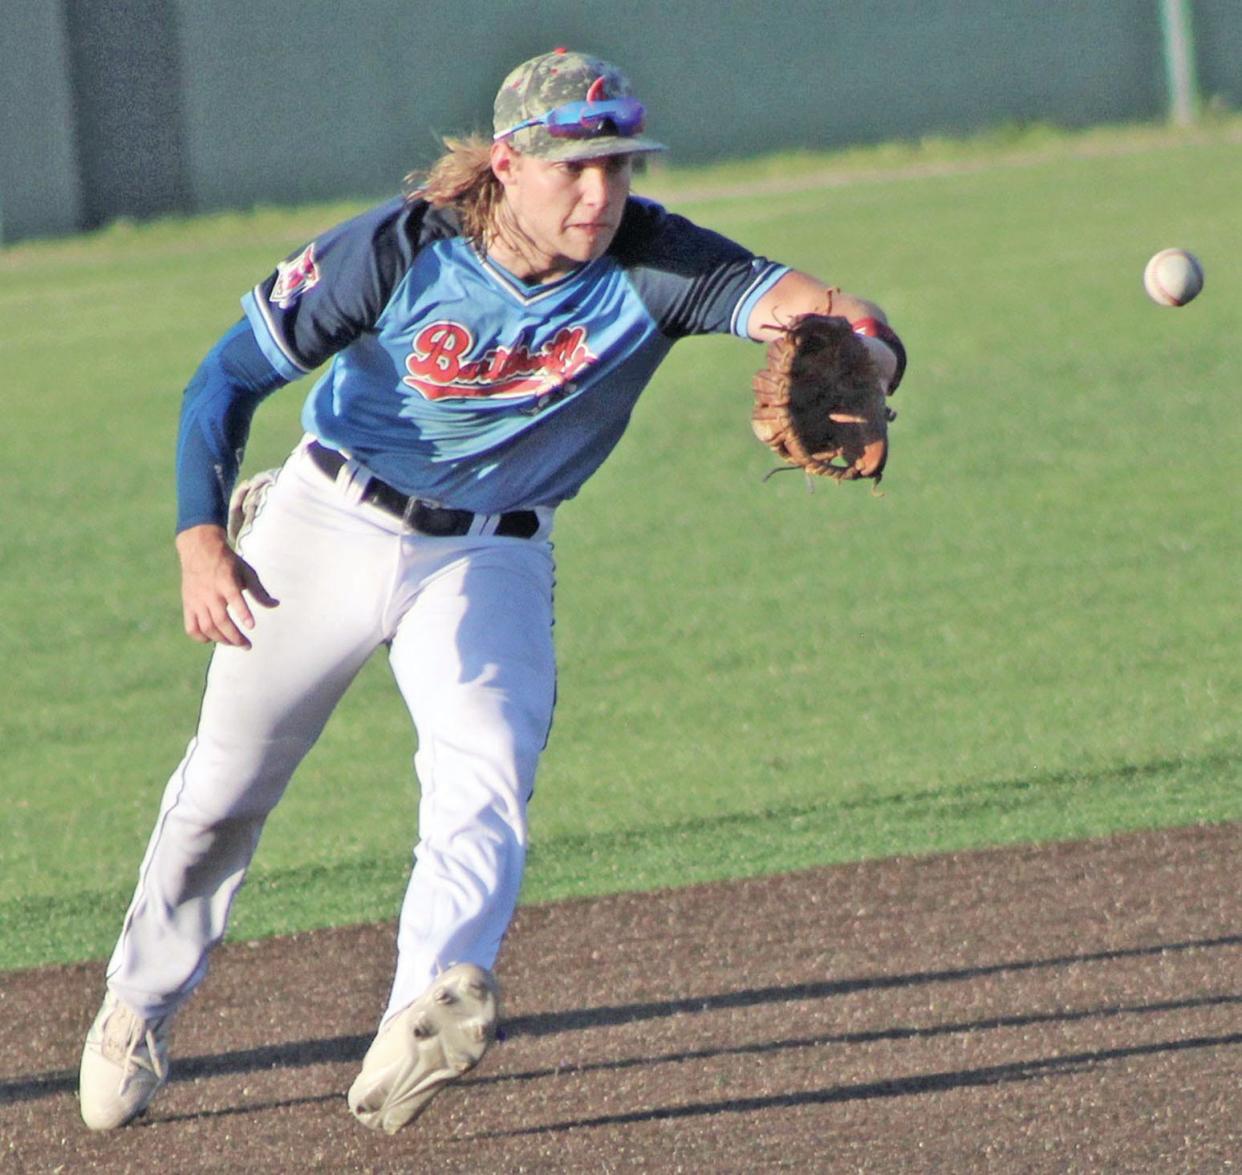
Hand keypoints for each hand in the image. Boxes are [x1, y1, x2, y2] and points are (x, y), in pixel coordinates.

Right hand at [174, 524, 279, 648]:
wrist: (199, 550)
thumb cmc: (227, 563)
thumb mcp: (246, 572)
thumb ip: (259, 591)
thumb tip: (275, 605)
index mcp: (226, 581)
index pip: (234, 599)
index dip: (243, 613)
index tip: (252, 626)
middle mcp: (210, 593)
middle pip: (220, 620)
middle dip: (235, 637)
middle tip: (247, 646)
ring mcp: (197, 600)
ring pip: (207, 627)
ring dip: (222, 640)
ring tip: (235, 644)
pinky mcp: (188, 605)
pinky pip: (191, 627)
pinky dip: (201, 638)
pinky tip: (213, 639)